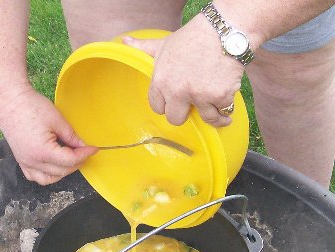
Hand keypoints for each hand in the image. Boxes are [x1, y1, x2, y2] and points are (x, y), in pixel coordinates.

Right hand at [0, 87, 96, 184]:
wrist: (9, 101)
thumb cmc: (30, 107)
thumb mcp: (57, 120)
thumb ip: (72, 136)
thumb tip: (82, 146)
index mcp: (42, 151)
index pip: (70, 160)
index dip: (84, 154)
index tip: (93, 149)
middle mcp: (33, 161)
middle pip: (62, 171)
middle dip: (76, 162)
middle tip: (84, 152)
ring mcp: (25, 162)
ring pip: (49, 178)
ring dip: (63, 172)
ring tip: (71, 159)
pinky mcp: (21, 160)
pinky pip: (36, 176)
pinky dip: (48, 175)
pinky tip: (55, 165)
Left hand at [123, 13, 245, 126]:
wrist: (224, 29)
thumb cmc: (192, 37)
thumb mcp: (163, 44)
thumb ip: (143, 48)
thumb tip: (125, 42)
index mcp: (161, 81)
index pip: (157, 107)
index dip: (166, 105)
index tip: (173, 103)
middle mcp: (178, 91)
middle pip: (175, 119)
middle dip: (183, 114)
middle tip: (192, 106)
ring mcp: (200, 95)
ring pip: (204, 119)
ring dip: (211, 117)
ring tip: (218, 116)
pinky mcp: (220, 96)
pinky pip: (223, 110)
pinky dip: (227, 108)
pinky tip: (228, 107)